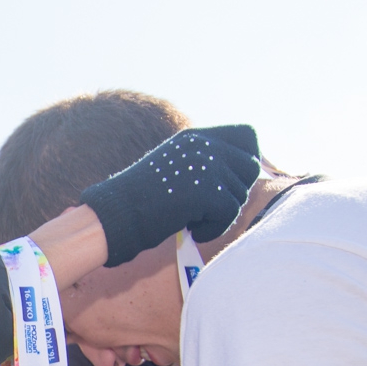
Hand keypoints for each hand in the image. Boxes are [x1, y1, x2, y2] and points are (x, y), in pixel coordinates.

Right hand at [79, 126, 261, 266]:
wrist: (116, 214)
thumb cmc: (140, 200)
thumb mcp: (174, 167)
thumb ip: (204, 163)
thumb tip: (243, 172)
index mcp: (196, 137)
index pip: (247, 135)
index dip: (246, 159)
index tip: (230, 182)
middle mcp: (204, 145)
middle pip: (250, 168)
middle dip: (236, 192)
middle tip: (209, 208)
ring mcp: (207, 166)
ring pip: (240, 195)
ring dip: (221, 215)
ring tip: (194, 220)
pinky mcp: (207, 191)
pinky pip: (229, 214)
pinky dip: (214, 229)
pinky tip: (192, 230)